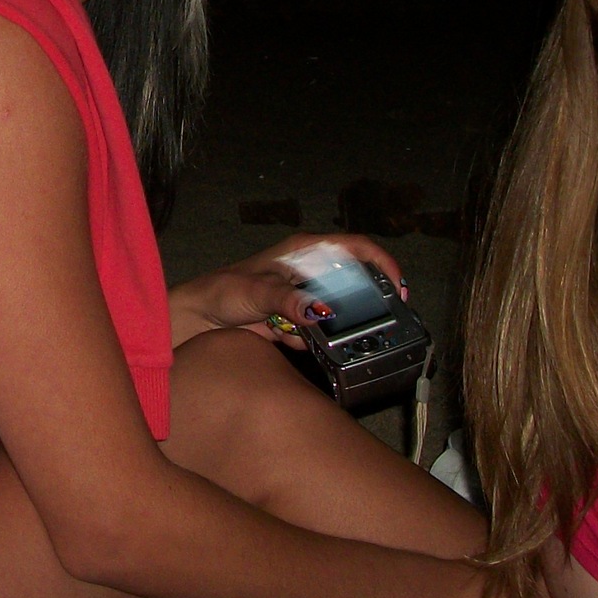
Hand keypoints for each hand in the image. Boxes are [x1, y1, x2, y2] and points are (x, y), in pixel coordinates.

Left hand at [167, 232, 410, 348]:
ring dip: (345, 329)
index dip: (382, 262)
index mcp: (304, 252)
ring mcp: (305, 300)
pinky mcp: (298, 325)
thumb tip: (321, 310)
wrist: (198, 321)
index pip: (355, 247)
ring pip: (341, 313)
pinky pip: (323, 337)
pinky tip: (311, 350)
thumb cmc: (221, 292)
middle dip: (369, 303)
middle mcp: (309, 273)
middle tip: (384, 323)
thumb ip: (288, 300)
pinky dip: (322, 346)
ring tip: (347, 341)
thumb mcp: (256, 291)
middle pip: (356, 282)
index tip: (399, 286)